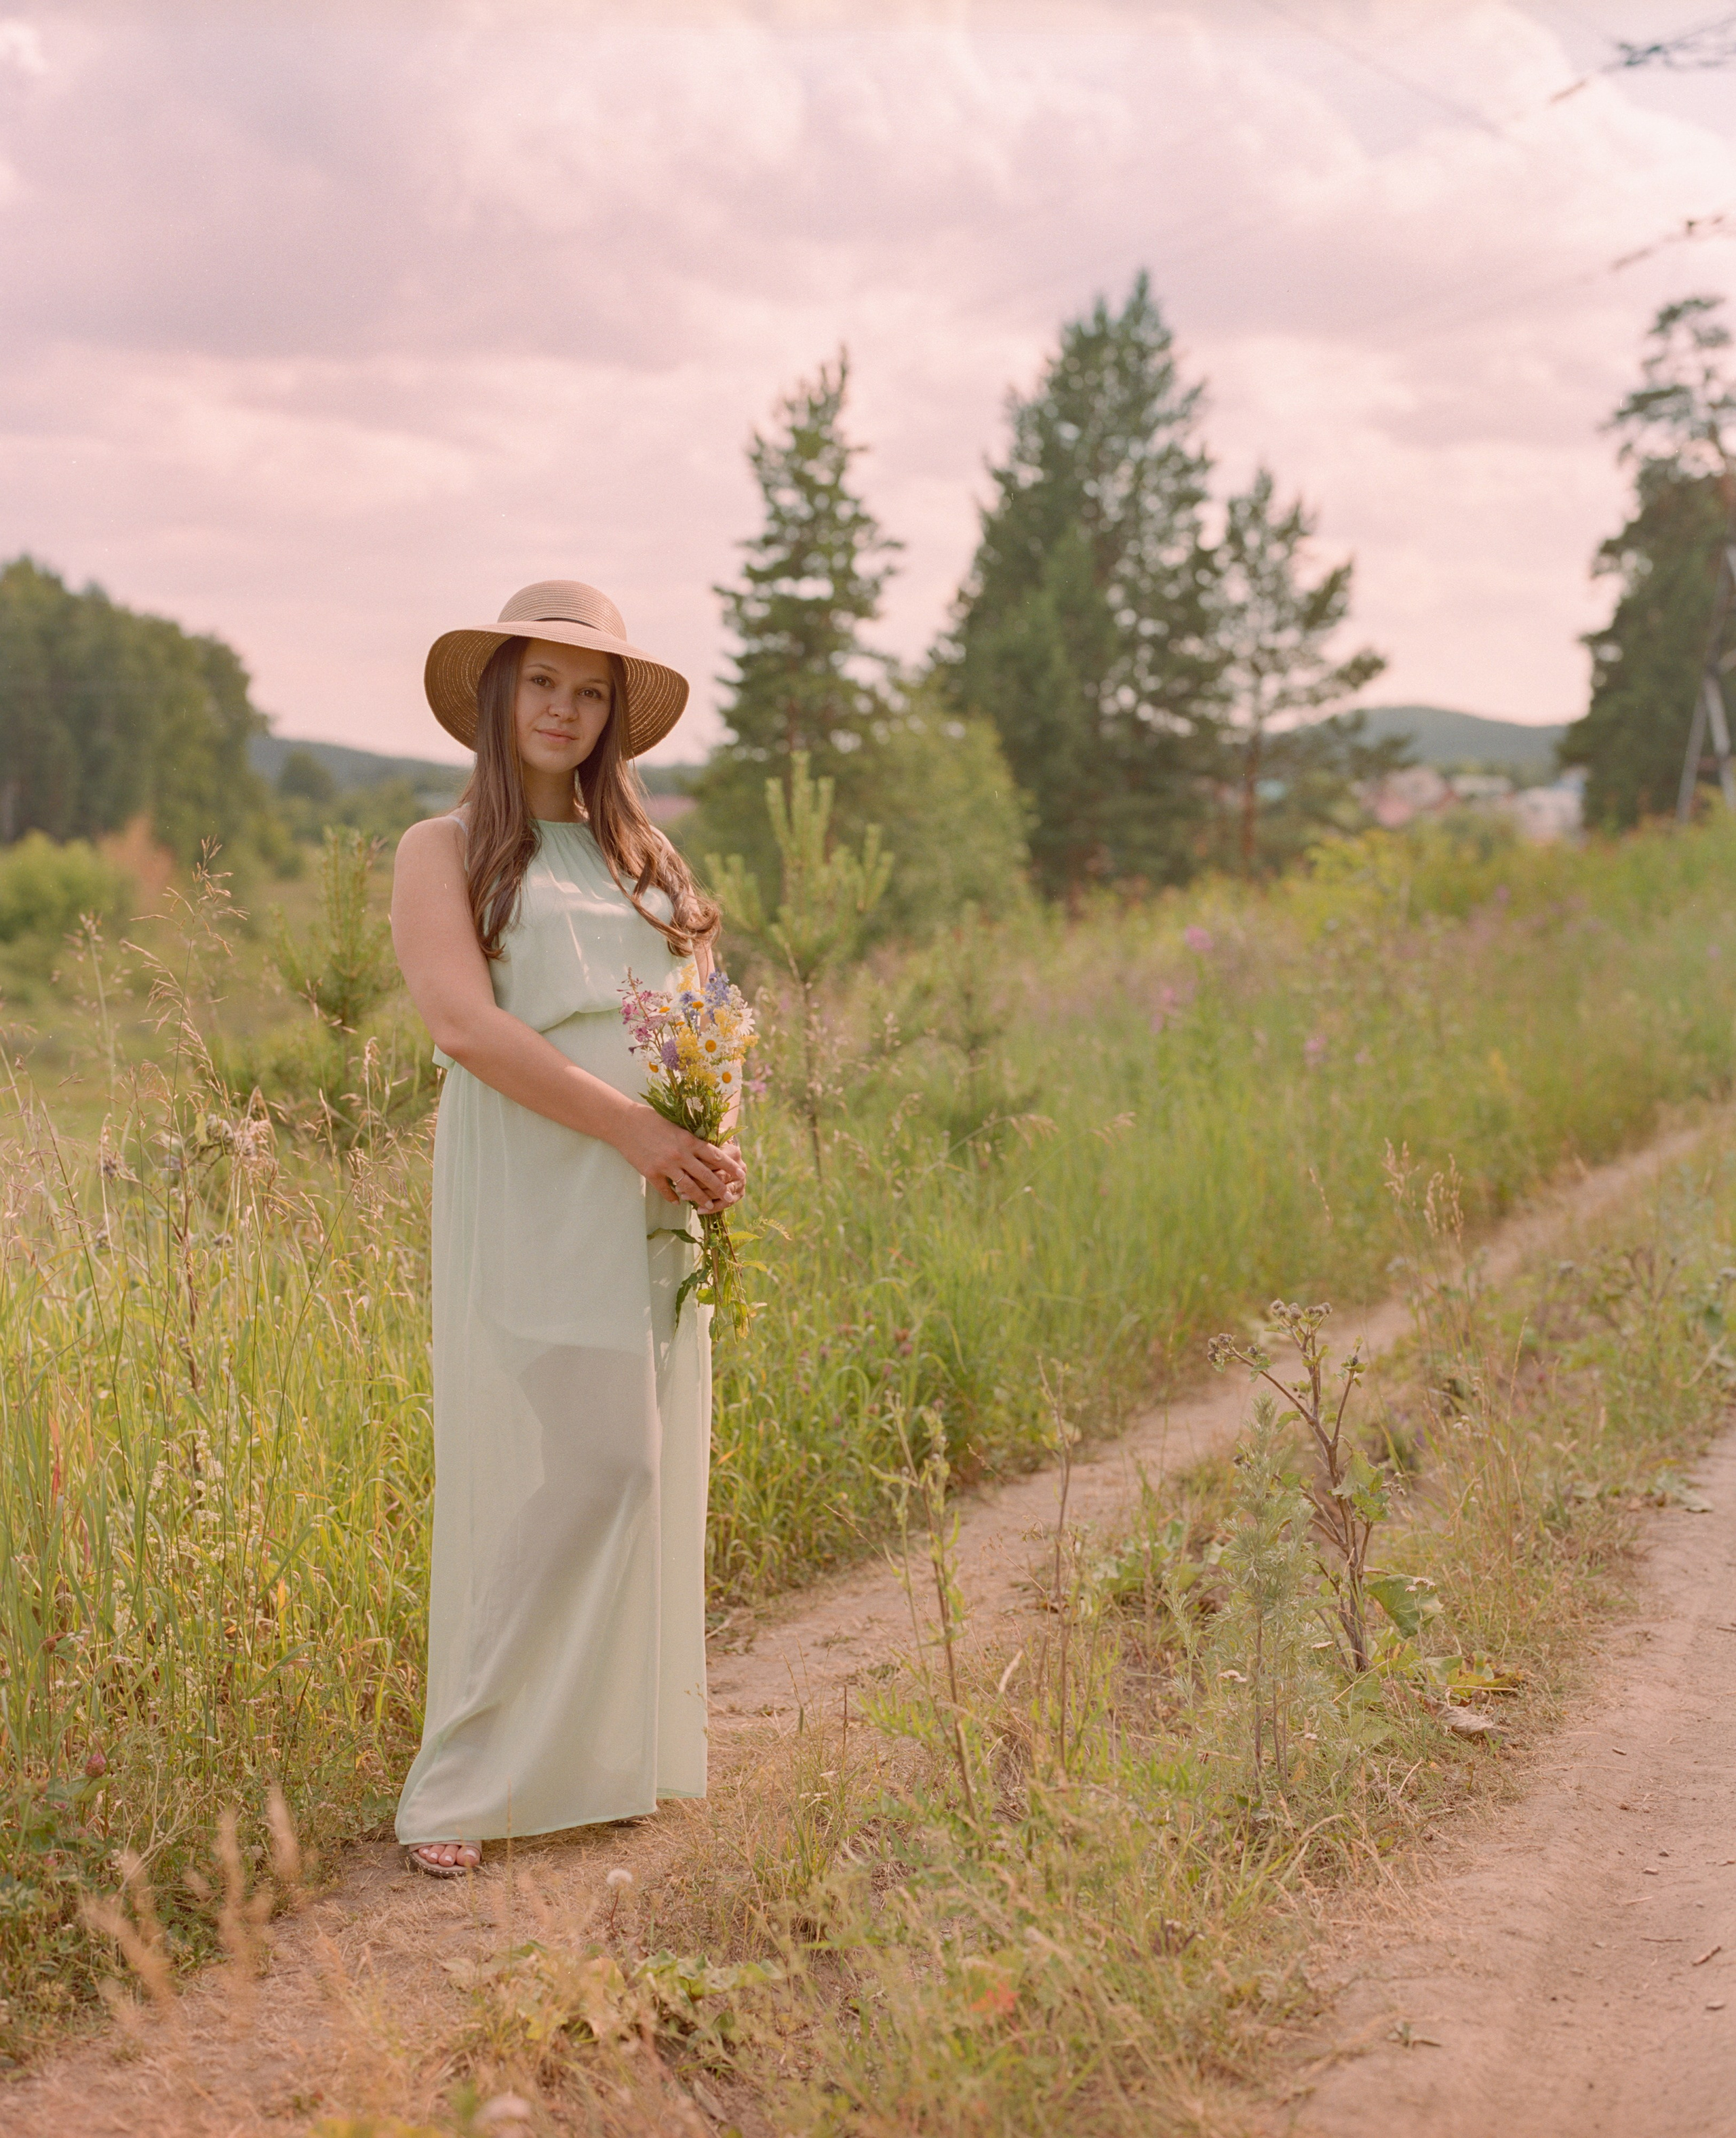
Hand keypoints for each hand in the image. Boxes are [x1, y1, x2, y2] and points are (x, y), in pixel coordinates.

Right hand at [614, 1106, 745, 1213]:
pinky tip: (678, 1203)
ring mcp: (666, 1165)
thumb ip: (692, 1139)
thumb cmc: (651, 1119)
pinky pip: (665, 1190)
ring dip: (700, 1198)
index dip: (730, 1166)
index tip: (741, 1174)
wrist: (625, 1123)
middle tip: (731, 1198)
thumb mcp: (677, 1125)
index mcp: (689, 1140)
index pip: (716, 1155)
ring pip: (688, 1187)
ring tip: (710, 1206)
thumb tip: (709, 1149)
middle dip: (721, 1188)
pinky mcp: (651, 1173)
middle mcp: (680, 1154)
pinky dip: (673, 1198)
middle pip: (706, 1175)